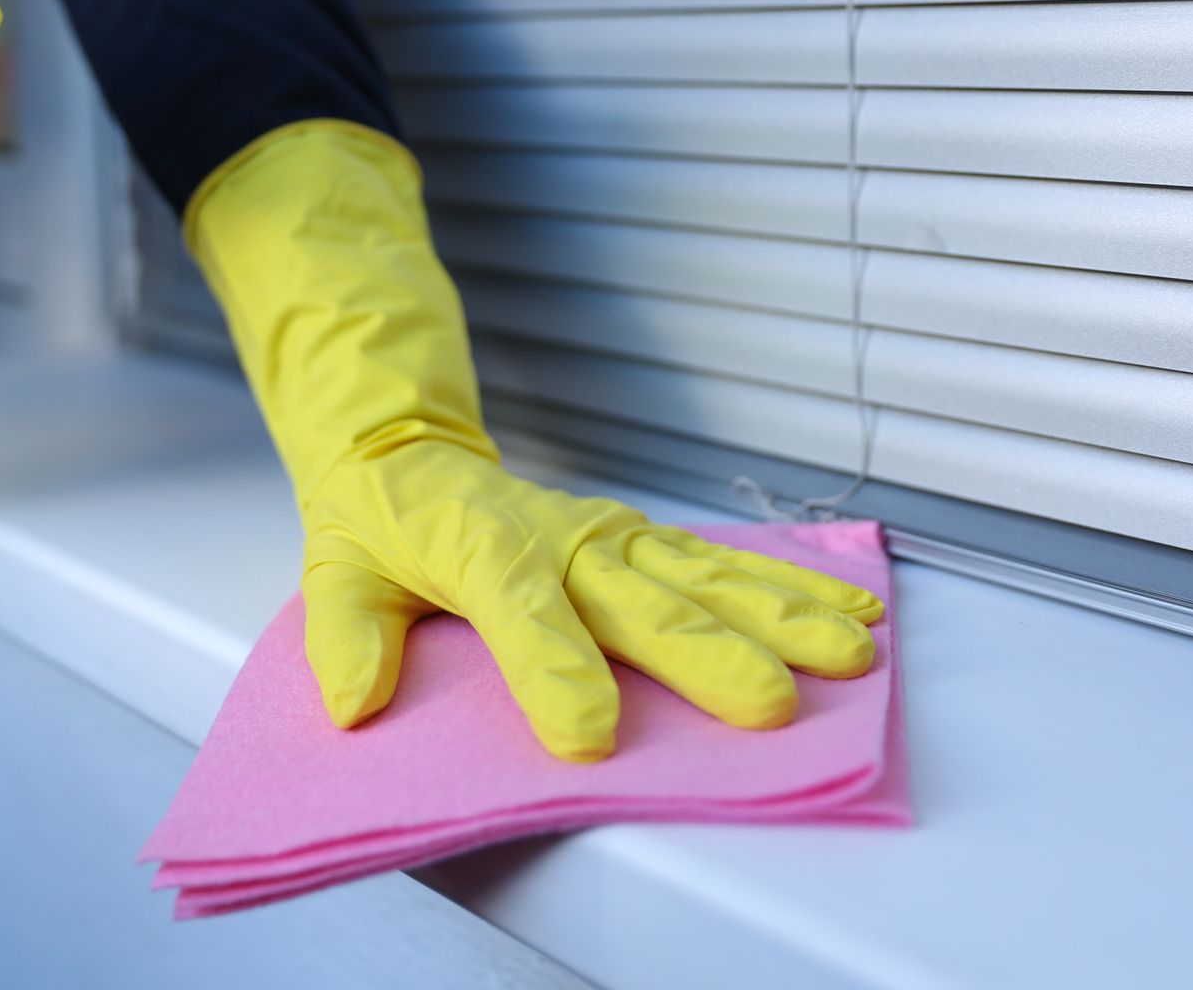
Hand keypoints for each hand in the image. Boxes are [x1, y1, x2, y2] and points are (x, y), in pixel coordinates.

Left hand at [301, 440, 883, 761]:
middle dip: (706, 656)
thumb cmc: (381, 527)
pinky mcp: (643, 540)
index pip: (524, 614)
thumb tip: (354, 701)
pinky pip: (721, 563)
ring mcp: (614, 538)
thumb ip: (347, 639)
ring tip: (850, 656)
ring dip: (780, 618)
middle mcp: (565, 541)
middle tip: (768, 706)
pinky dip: (790, 586)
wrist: (413, 455)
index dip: (556, 672)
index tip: (589, 738)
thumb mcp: (337, 577)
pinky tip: (854, 610)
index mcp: (486, 551)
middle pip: (640, 604)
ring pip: (704, 579)